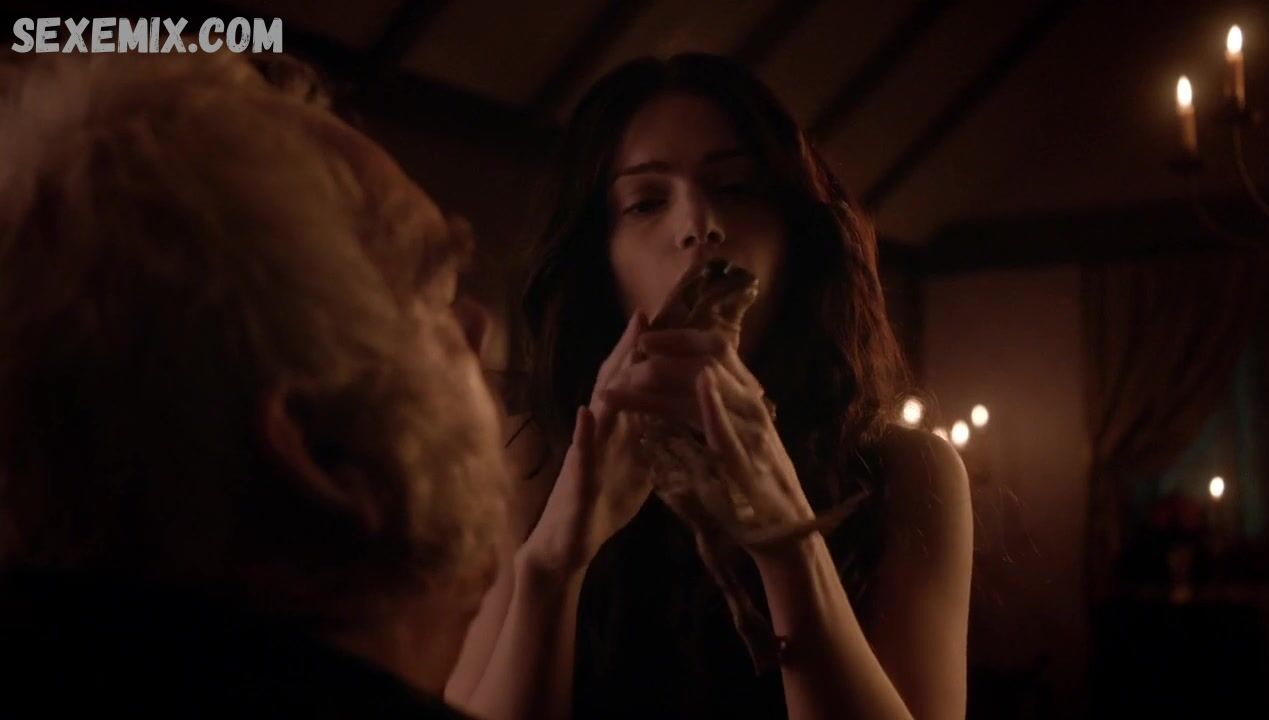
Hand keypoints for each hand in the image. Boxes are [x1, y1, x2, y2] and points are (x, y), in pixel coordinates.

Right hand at [517, 313, 652, 576]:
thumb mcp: (637, 467)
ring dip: (608, 381)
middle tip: (643, 314)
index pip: (634, 385)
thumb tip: (678, 416)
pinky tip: (587, 413)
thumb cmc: (600, 505)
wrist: (565, 547)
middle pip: (613, 385)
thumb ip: (652, 439)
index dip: (649, 355)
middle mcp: (596, 434)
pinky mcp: (576, 483)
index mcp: (615, 431)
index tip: (669, 323)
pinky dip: (584, 434)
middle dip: (628, 350)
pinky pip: (581, 456)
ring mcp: (583, 455)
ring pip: (596, 411)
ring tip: (620, 350)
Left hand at [602, 329, 816, 555]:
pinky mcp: (746, 459)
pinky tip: (700, 387)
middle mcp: (750, 405)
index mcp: (745, 398)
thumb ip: (705, 409)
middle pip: (709, 359)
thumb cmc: (750, 483)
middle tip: (630, 357)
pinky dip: (714, 404)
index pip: (715, 348)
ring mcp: (751, 430)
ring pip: (710, 387)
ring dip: (665, 379)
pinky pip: (729, 426)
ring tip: (626, 383)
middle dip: (664, 355)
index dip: (679, 338)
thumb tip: (676, 382)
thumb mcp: (729, 436)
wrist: (782, 528)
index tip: (645, 339)